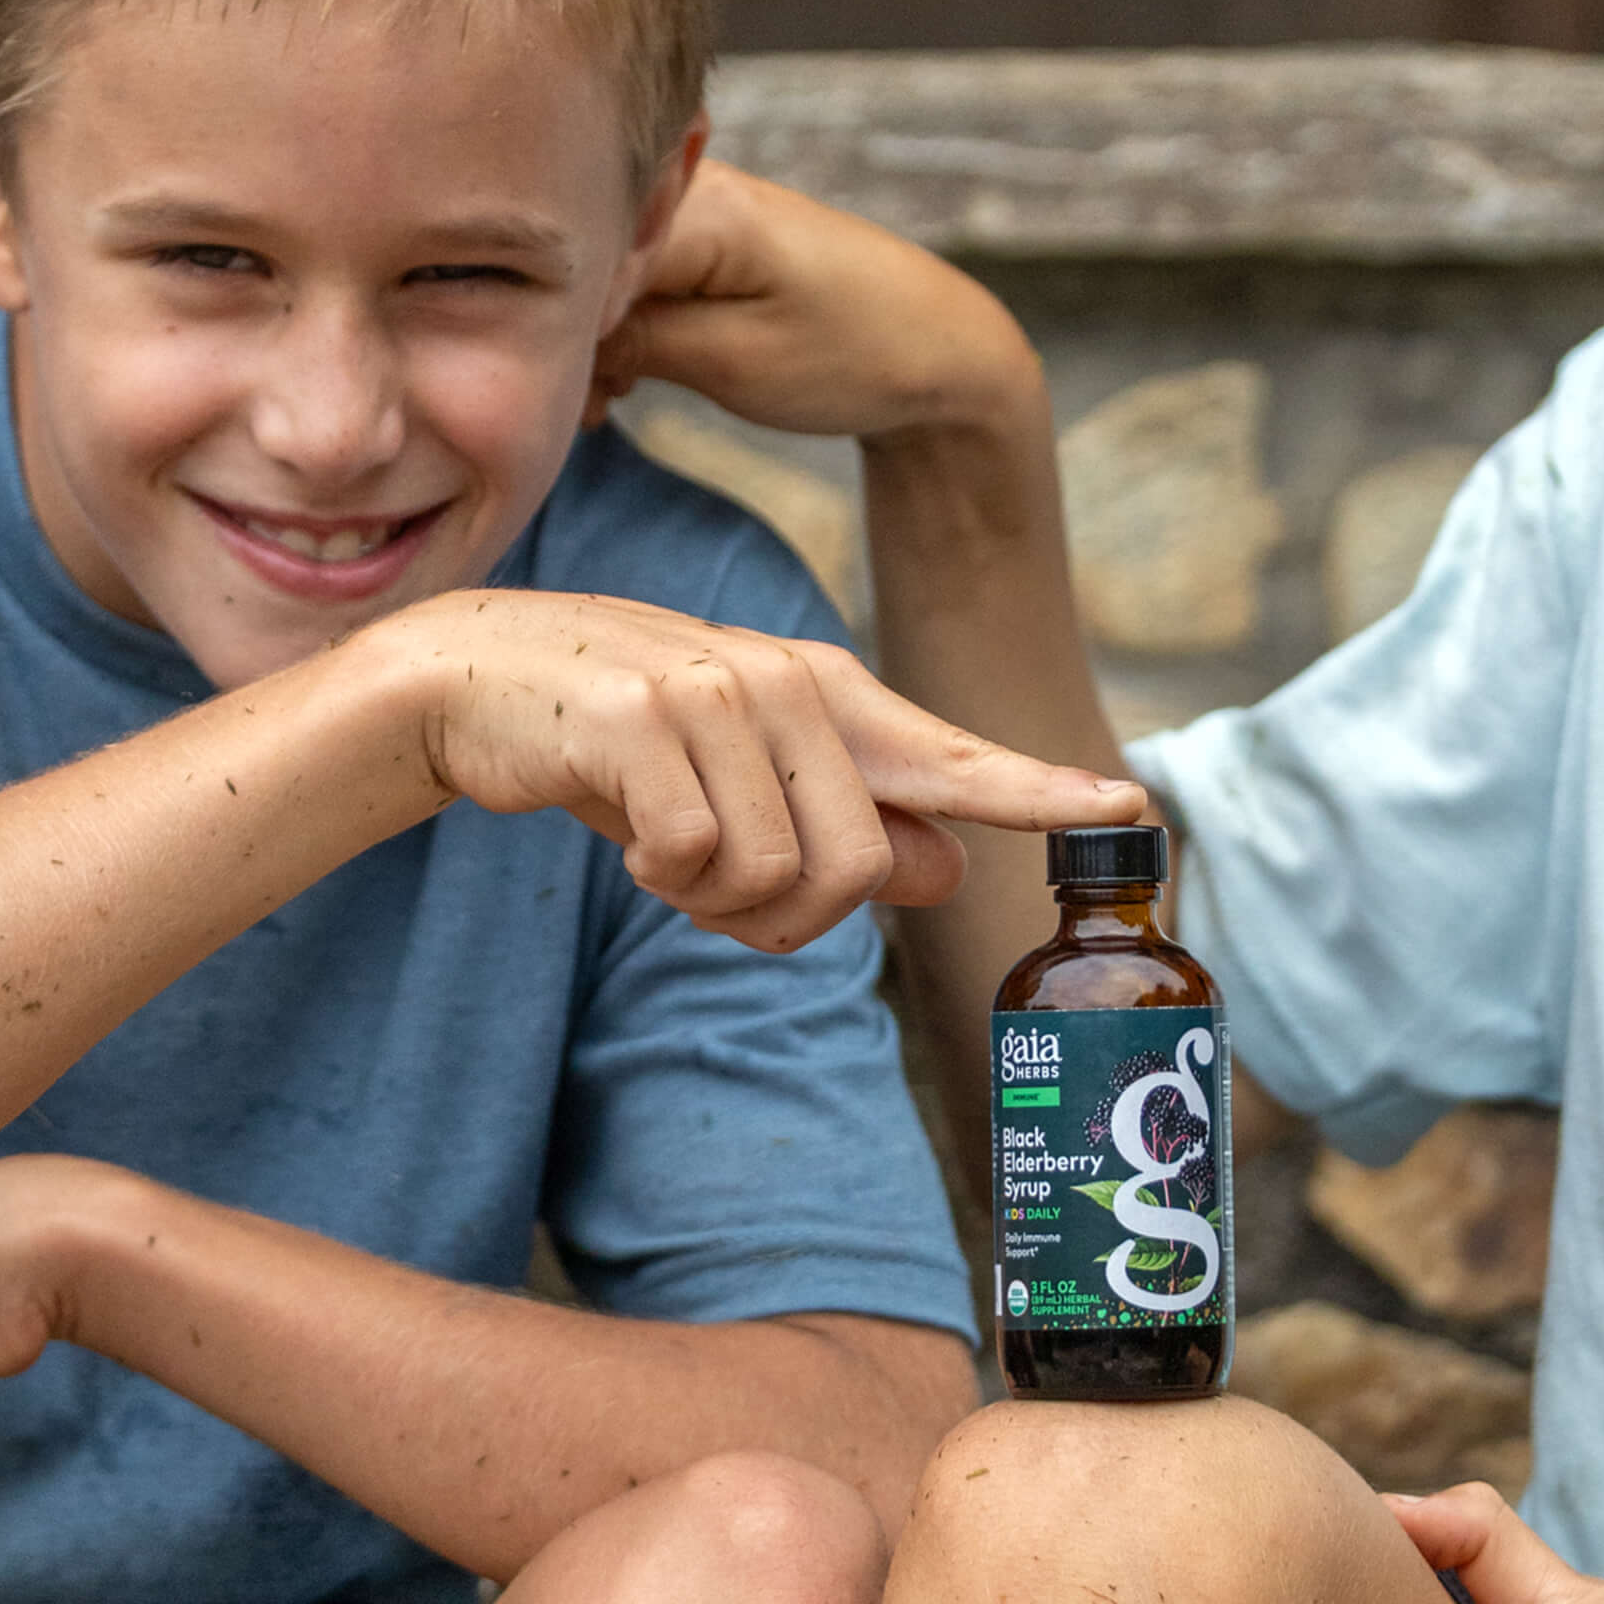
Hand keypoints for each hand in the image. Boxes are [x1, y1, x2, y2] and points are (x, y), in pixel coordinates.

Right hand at [388, 590, 1141, 951]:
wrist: (473, 681)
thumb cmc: (620, 744)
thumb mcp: (745, 784)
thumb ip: (851, 825)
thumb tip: (951, 870)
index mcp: (831, 699)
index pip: (955, 758)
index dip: (1043, 792)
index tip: (1130, 805)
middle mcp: (790, 684)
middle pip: (859, 872)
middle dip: (788, 922)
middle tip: (718, 899)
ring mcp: (718, 694)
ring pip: (776, 877)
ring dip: (712, 905)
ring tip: (665, 856)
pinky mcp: (642, 717)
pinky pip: (693, 858)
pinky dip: (656, 879)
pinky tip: (625, 837)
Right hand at [588, 160, 1038, 443]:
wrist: (940, 351)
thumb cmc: (855, 356)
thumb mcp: (735, 364)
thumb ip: (633, 342)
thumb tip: (551, 334)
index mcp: (701, 204)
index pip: (580, 254)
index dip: (557, 328)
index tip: (560, 395)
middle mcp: (690, 185)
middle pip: (584, 255)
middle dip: (571, 336)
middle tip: (593, 409)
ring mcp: (696, 205)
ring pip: (603, 271)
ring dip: (594, 340)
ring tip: (612, 403)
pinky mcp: (704, 234)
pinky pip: (633, 276)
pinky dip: (622, 330)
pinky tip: (627, 380)